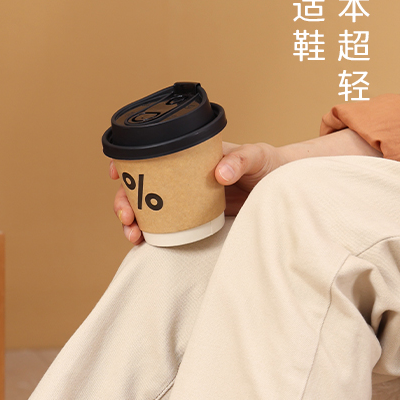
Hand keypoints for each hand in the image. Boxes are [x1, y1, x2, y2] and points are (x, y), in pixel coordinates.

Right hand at [110, 141, 284, 239]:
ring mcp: (185, 201)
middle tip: (127, 218)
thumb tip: (218, 173)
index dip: (127, 163)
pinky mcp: (193, 220)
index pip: (151, 155)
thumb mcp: (257, 156)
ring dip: (134, 223)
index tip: (116, 174)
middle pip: (142, 188)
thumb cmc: (269, 165)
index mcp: (189, 157)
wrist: (284, 188)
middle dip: (125, 203)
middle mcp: (182, 179)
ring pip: (149, 211)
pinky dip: (150, 236)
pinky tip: (144, 245)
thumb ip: (240, 160)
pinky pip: (165, 227)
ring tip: (133, 236)